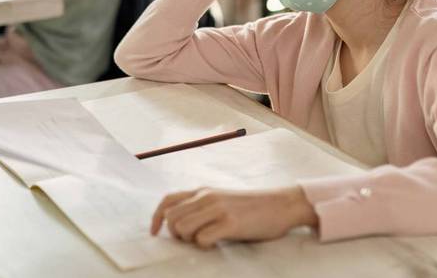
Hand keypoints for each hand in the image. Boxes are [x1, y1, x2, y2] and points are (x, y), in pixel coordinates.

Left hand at [150, 187, 316, 248]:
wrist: (281, 204)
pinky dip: (205, 245)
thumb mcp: (223, 199)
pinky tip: (218, 242)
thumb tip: (181, 224)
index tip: (154, 233)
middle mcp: (207, 196)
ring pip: (183, 229)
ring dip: (190, 240)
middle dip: (176, 234)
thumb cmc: (252, 206)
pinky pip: (202, 239)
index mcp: (203, 191)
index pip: (168, 200)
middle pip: (172, 218)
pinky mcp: (230, 223)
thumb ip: (202, 206)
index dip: (156, 218)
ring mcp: (218, 209)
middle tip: (192, 239)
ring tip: (206, 240)